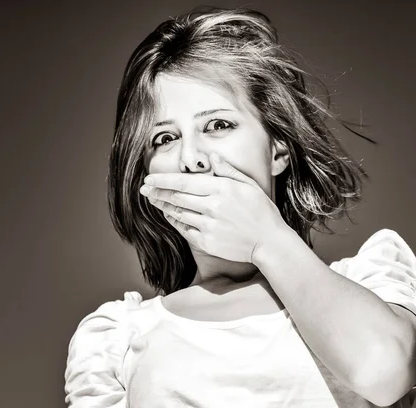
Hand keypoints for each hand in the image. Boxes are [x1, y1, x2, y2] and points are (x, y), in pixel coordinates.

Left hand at [139, 153, 287, 262]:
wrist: (269, 242)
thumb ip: (228, 170)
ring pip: (178, 213)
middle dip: (158, 191)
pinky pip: (184, 229)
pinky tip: (169, 215)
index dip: (163, 180)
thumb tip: (211, 157)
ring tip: (153, 199)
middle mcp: (213, 206)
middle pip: (177, 196)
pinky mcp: (207, 242)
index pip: (184, 182)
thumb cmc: (261, 211)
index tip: (150, 179)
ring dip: (163, 205)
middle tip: (145, 189)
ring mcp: (209, 225)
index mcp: (222, 188)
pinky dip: (174, 221)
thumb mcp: (249, 185)